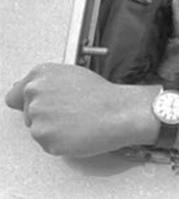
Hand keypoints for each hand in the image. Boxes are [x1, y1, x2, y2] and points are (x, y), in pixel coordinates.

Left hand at [5, 63, 159, 156]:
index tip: (45, 106)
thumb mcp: (74, 76)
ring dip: (54, 130)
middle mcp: (34, 93)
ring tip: (77, 121)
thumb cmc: (104, 96)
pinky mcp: (45, 138)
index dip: (32, 102)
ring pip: (38, 130)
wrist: (121, 113)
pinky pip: (47, 144)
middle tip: (71, 113)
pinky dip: (61, 142)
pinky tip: (78, 132)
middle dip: (47, 116)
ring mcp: (38, 117)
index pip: (17, 95)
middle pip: (28, 114)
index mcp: (41, 75)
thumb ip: (47, 84)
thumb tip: (32, 95)